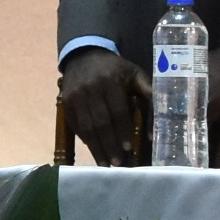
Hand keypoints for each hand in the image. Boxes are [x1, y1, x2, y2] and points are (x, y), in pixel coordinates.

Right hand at [60, 46, 150, 163]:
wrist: (84, 55)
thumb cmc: (115, 69)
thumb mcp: (135, 75)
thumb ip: (148, 95)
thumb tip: (153, 128)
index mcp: (110, 81)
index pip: (117, 110)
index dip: (123, 130)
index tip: (129, 148)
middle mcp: (90, 89)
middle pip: (100, 123)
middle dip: (109, 145)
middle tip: (118, 164)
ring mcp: (75, 97)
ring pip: (86, 127)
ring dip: (96, 148)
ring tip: (105, 164)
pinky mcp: (65, 103)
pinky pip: (75, 126)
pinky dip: (85, 140)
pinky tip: (94, 151)